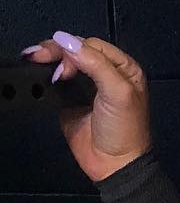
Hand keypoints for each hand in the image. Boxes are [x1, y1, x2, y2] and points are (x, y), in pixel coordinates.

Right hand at [22, 31, 153, 181]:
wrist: (113, 163)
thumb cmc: (124, 127)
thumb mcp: (117, 92)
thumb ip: (96, 64)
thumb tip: (65, 39)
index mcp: (123, 68)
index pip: (93, 45)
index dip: (74, 48)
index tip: (60, 63)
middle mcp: (106, 73)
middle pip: (76, 51)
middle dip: (56, 50)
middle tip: (37, 57)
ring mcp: (86, 87)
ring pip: (63, 63)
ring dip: (48, 59)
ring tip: (33, 60)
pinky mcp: (69, 100)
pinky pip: (54, 82)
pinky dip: (44, 75)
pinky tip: (35, 72)